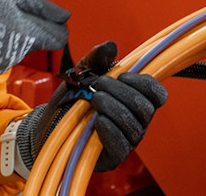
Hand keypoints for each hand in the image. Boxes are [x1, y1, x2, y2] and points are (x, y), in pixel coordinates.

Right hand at [0, 0, 68, 74]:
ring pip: (17, 47)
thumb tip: (64, 16)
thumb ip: (39, 5)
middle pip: (36, 41)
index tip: (51, 20)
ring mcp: (1, 62)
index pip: (58, 37)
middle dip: (30, 28)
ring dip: (10, 35)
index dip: (57, 26)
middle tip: (8, 12)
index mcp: (26, 31)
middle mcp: (17, 52)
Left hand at [17, 42, 167, 172]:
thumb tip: (110, 47)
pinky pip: (121, 145)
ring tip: (93, 99)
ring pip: (133, 126)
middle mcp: (135, 122)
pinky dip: (110, 130)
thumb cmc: (70, 100)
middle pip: (146, 108)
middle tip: (99, 85)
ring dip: (112, 107)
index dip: (144, 83)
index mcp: (134, 101)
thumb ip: (96, 59)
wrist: (48, 123)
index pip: (157, 94)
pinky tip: (97, 120)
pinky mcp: (113, 157)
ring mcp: (126, 141)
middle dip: (121, 92)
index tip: (122, 75)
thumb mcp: (81, 74)